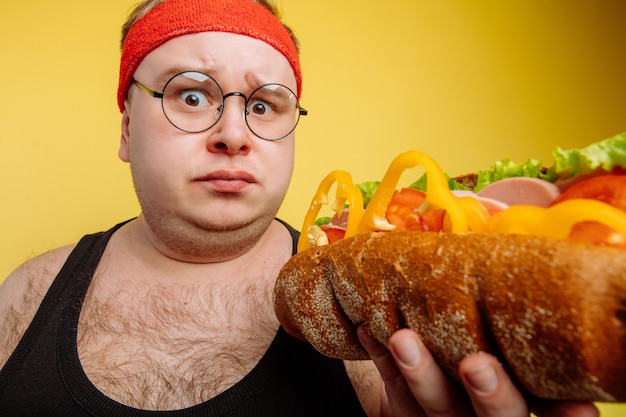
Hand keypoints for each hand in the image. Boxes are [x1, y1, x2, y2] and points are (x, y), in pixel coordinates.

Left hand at [358, 326, 598, 416]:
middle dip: (491, 397)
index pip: (549, 416)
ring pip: (437, 408)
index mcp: (516, 402)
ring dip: (420, 374)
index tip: (580, 409)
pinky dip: (380, 358)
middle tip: (476, 365)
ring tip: (403, 339)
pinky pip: (391, 392)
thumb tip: (513, 271)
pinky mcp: (402, 413)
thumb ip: (507, 328)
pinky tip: (369, 331)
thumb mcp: (501, 344)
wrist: (422, 390)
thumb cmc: (472, 356)